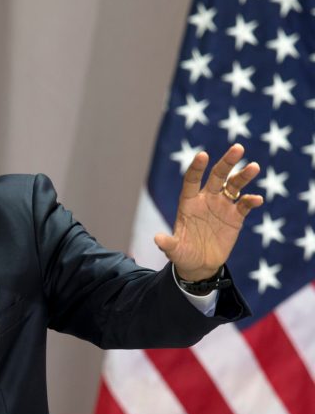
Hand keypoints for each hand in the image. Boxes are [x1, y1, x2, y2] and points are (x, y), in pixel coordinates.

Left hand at [154, 143, 263, 280]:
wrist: (199, 265)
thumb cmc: (183, 254)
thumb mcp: (174, 251)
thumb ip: (168, 244)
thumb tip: (158, 239)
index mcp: (188, 202)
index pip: (191, 180)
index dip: (197, 168)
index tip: (203, 155)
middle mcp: (205, 199)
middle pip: (217, 176)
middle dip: (227, 162)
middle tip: (238, 148)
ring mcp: (221, 206)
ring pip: (233, 186)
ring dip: (243, 176)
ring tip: (253, 167)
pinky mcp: (235, 217)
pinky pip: (244, 205)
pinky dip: (250, 201)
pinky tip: (256, 199)